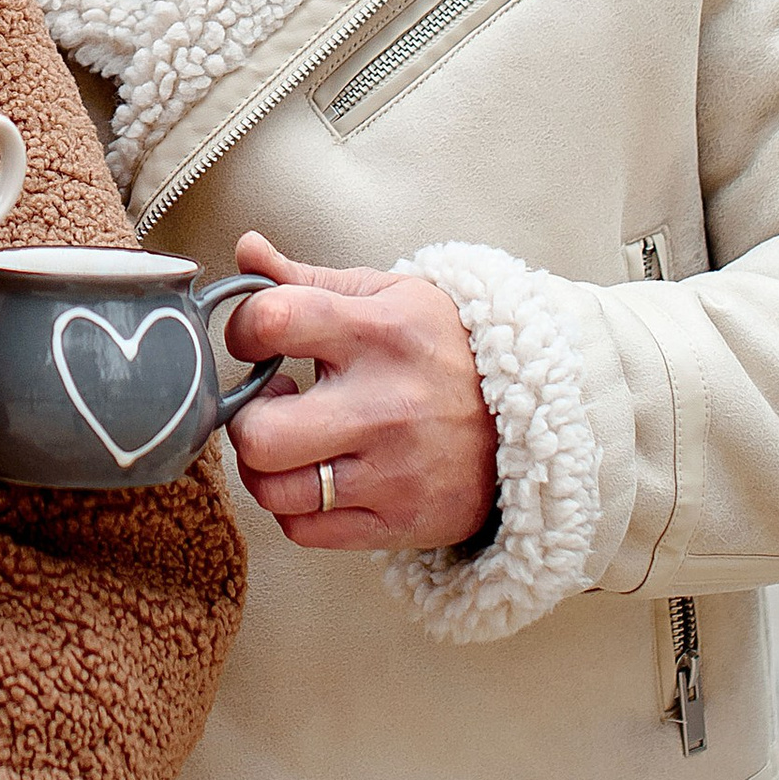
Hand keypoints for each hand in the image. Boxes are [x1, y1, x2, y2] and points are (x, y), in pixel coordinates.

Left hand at [220, 233, 494, 551]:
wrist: (534, 418)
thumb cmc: (444, 350)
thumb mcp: (386, 297)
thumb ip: (306, 279)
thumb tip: (245, 249)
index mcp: (379, 334)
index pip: (273, 322)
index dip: (244, 329)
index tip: (258, 339)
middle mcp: (385, 407)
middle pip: (259, 434)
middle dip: (248, 418)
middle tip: (273, 405)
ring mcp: (392, 472)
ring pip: (273, 490)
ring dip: (266, 466)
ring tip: (295, 442)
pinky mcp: (398, 522)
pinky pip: (303, 530)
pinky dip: (296, 507)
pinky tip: (319, 476)